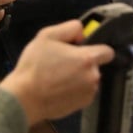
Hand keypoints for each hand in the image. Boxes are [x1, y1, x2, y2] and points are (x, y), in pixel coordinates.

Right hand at [0, 20, 114, 124]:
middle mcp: (93, 76)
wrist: (24, 98)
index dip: (96, 48)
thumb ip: (70, 28)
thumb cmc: (34, 68)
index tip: (83, 50)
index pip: (108, 51)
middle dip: (82, 63)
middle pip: (95, 65)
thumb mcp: (47, 36)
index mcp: (88, 58)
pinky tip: (59, 88)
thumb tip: (82, 33)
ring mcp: (90, 92)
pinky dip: (75, 90)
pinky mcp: (83, 104)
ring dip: (79, 77)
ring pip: (89, 79)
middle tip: (62, 63)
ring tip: (58, 77)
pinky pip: (84, 92)